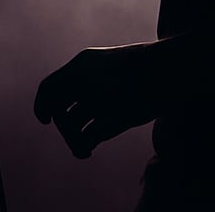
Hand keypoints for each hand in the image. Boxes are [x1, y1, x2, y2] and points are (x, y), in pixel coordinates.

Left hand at [33, 43, 170, 158]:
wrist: (172, 65)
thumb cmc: (144, 66)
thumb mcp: (110, 65)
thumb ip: (89, 82)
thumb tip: (68, 113)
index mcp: (84, 62)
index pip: (48, 87)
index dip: (42, 106)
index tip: (45, 120)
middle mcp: (88, 78)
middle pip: (56, 108)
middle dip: (61, 125)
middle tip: (71, 132)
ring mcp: (102, 96)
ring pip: (70, 126)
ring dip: (72, 140)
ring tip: (81, 147)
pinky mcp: (116, 114)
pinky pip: (86, 138)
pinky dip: (82, 147)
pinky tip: (87, 151)